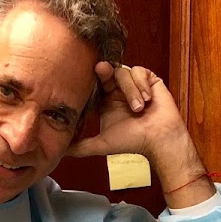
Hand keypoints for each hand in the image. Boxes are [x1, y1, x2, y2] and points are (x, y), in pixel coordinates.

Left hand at [68, 63, 213, 206]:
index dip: (92, 80)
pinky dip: (142, 84)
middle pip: (107, 72)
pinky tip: (148, 100)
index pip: (95, 83)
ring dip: (130, 90)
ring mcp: (134, 83)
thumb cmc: (134, 142)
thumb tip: (61, 152)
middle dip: (105, 72)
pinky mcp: (149, 79)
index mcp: (107, 100)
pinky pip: (139, 71)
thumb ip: (81, 147)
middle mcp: (118, 90)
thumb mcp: (102, 144)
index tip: (88, 78)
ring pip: (123, 72)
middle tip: (102, 70)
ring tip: (139, 109)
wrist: (159, 140)